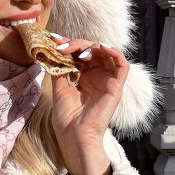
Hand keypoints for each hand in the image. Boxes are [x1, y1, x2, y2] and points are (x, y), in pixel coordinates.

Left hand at [47, 34, 128, 174]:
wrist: (74, 136)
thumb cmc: (67, 118)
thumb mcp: (59, 87)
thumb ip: (59, 69)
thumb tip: (52, 50)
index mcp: (85, 77)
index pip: (80, 53)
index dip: (68, 43)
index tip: (53, 39)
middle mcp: (97, 77)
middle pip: (92, 51)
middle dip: (77, 44)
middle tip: (62, 46)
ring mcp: (108, 81)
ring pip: (107, 54)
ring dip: (93, 46)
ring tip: (79, 52)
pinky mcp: (116, 87)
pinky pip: (122, 65)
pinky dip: (114, 52)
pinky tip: (100, 48)